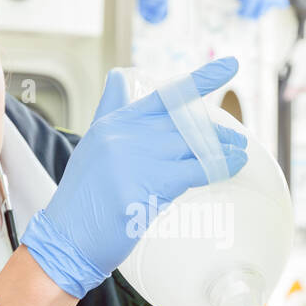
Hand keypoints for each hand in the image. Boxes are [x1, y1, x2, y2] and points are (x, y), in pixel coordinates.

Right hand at [21, 57, 246, 298]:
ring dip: (222, 149)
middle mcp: (123, 136)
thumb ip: (110, 110)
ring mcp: (132, 162)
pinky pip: (192, 171)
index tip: (230, 65)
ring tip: (240, 151)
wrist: (65, 240)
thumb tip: (120, 76)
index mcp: (114, 123)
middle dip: (215, 130)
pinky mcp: (142, 189)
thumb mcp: (92, 145)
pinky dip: (218, 166)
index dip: (201, 79)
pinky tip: (233, 165)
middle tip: (237, 136)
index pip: (165, 95)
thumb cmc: (83, 200)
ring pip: (191, 145)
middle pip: (183, 123)